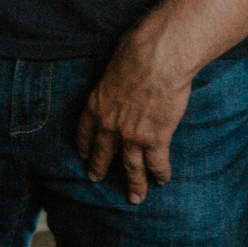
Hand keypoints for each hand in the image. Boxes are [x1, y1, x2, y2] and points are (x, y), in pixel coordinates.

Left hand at [75, 32, 192, 203]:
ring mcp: (133, 135)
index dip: (85, 146)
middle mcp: (110, 125)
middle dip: (99, 168)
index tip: (85, 155)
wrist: (161, 56)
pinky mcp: (156, 138)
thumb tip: (122, 72)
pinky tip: (161, 180)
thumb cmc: (139, 49)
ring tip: (135, 197)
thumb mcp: (114, 62)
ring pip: (131, 167)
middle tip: (96, 179)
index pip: (86, 132)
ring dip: (134, 184)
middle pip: (103, 153)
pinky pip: (157, 163)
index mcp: (96, 104)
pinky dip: (160, 173)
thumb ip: (114, 76)